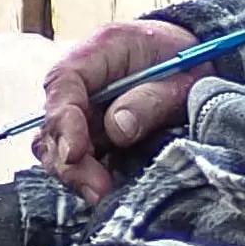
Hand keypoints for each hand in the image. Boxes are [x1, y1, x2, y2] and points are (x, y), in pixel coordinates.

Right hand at [35, 18, 209, 205]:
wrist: (192, 59)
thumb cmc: (186, 62)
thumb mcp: (183, 77)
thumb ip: (151, 101)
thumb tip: (117, 130)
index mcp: (100, 51)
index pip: (64, 81)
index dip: (63, 119)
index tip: (75, 153)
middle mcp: (80, 80)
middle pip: (53, 120)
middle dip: (67, 159)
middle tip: (97, 189)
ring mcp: (81, 107)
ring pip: (55, 143)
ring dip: (72, 172)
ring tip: (99, 194)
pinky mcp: (89, 131)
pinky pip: (73, 155)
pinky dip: (82, 174)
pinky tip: (102, 190)